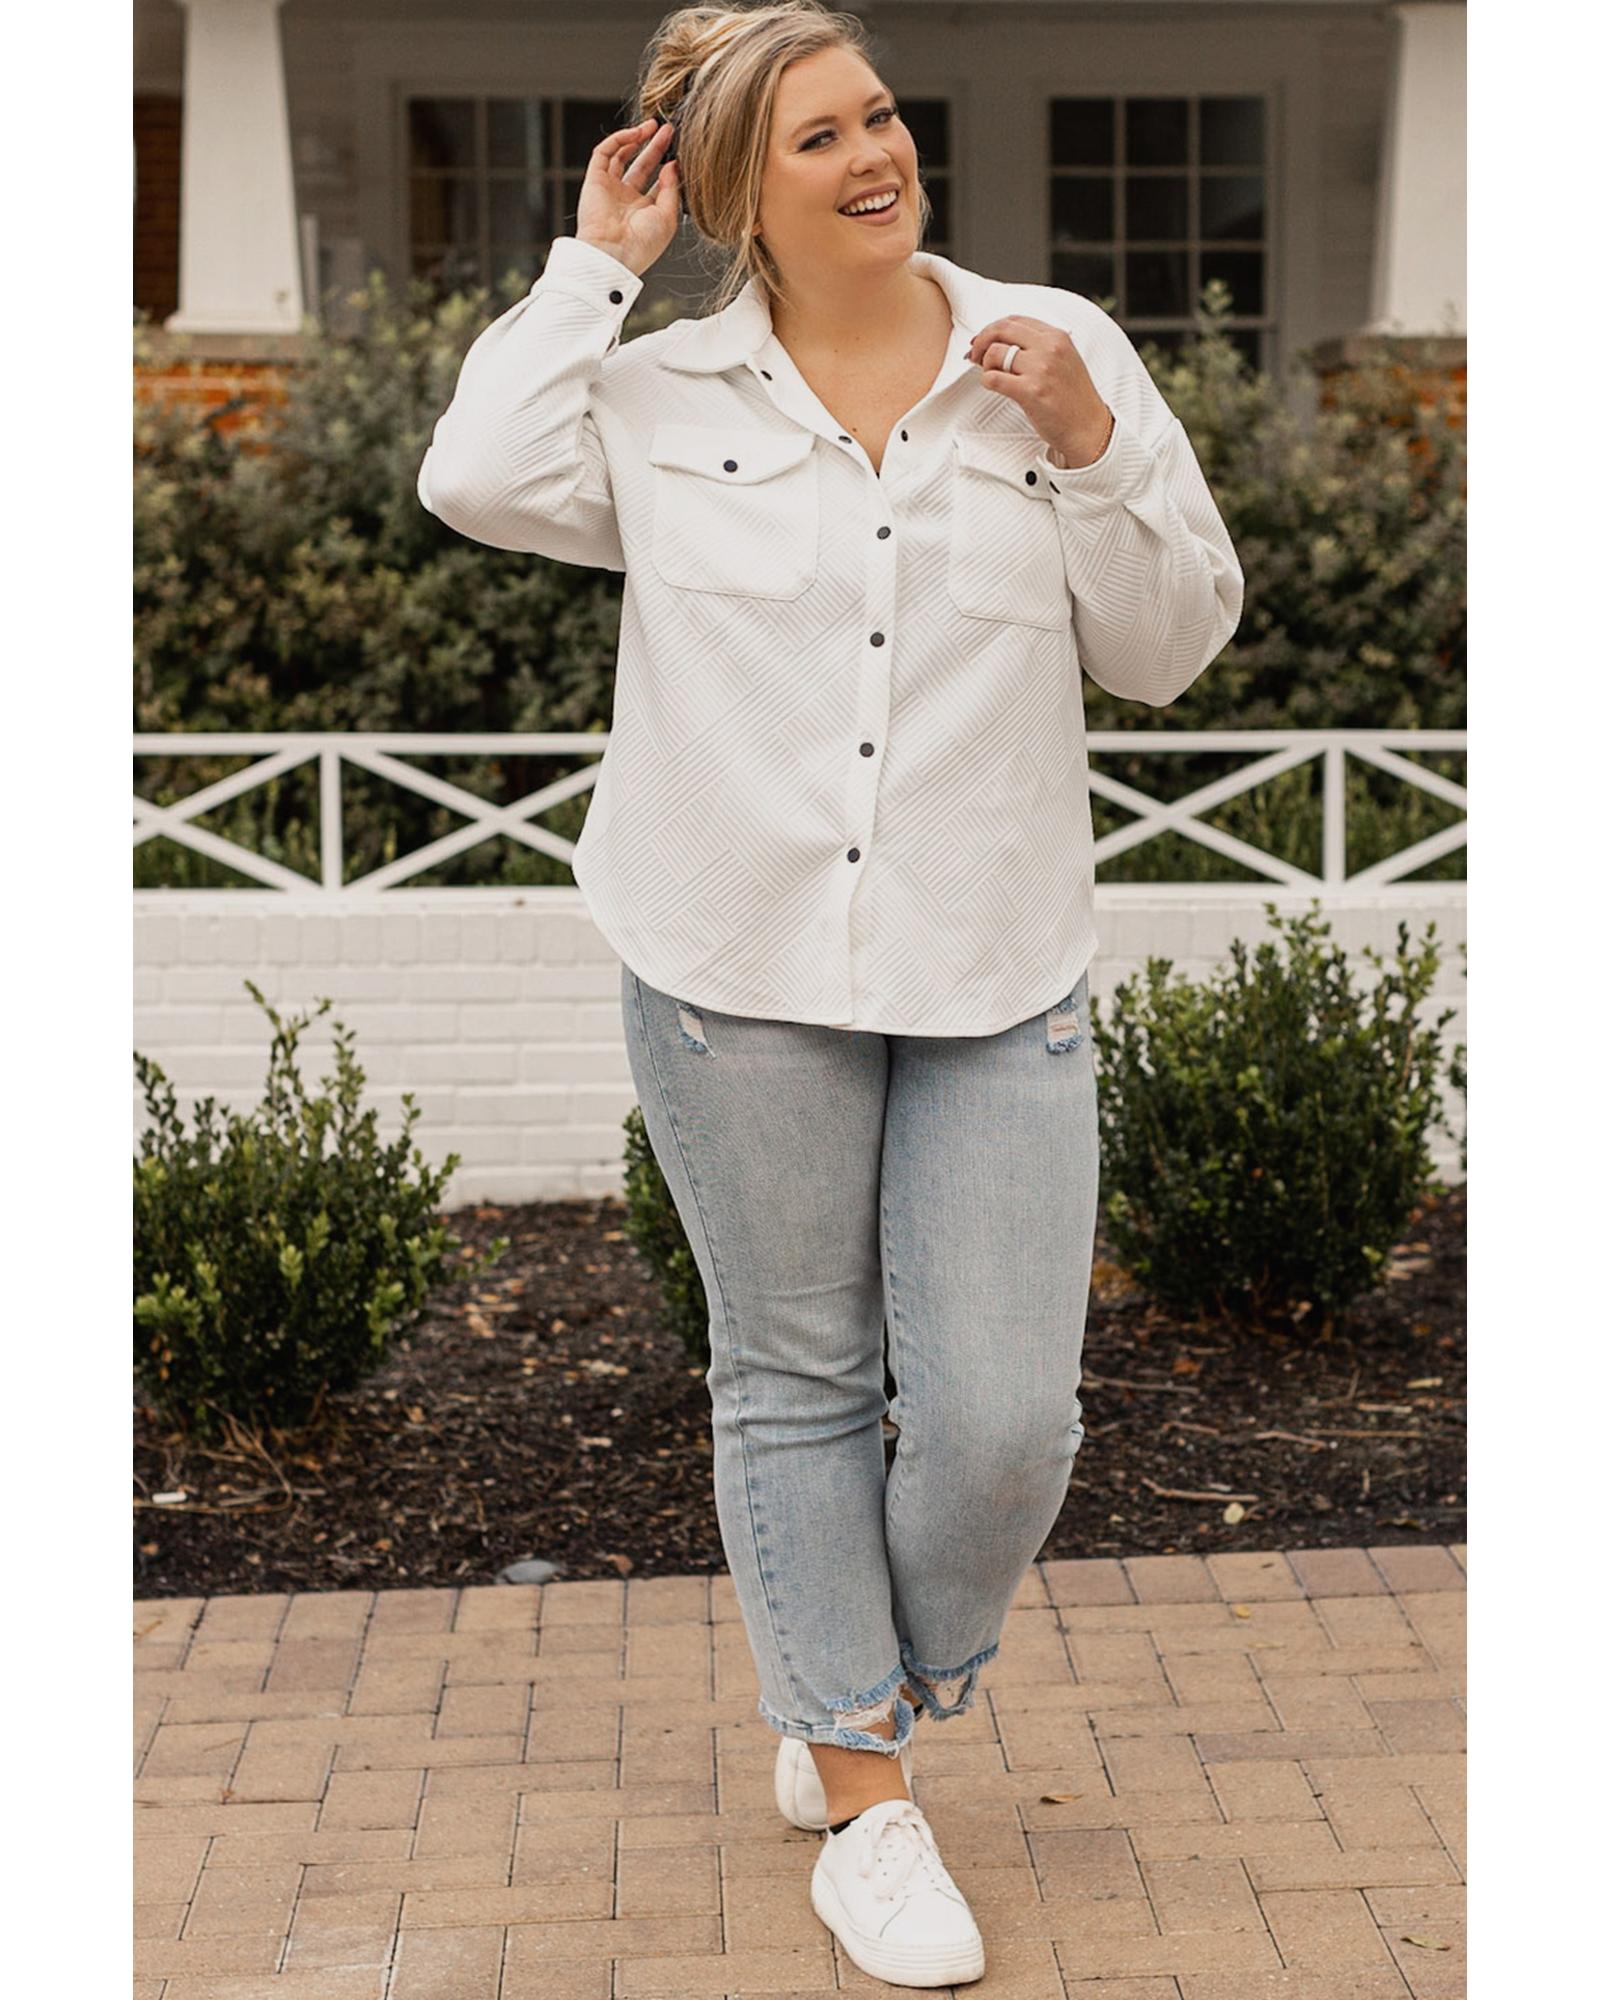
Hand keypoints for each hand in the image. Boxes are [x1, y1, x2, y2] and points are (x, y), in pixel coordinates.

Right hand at [575, 117, 679, 277]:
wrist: (613, 253)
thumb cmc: (642, 243)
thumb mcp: (668, 217)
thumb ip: (672, 189)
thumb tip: (673, 165)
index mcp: (644, 213)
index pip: (657, 183)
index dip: (669, 167)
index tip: (682, 153)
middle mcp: (626, 199)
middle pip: (642, 165)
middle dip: (655, 147)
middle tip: (669, 130)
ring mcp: (609, 188)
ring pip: (622, 155)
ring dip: (637, 138)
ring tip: (653, 126)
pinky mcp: (594, 180)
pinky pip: (604, 153)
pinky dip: (618, 140)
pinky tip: (635, 134)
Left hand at [965, 315, 1112, 466]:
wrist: (1088, 428)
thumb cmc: (1074, 399)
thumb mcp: (1063, 361)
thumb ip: (1037, 348)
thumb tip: (1001, 343)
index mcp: (1057, 337)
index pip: (1016, 320)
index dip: (993, 328)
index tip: (984, 340)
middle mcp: (1050, 348)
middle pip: (1002, 330)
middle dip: (982, 340)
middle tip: (974, 354)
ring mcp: (1041, 369)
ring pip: (995, 353)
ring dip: (985, 364)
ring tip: (991, 375)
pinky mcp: (1031, 392)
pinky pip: (994, 378)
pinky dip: (987, 381)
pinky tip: (993, 386)